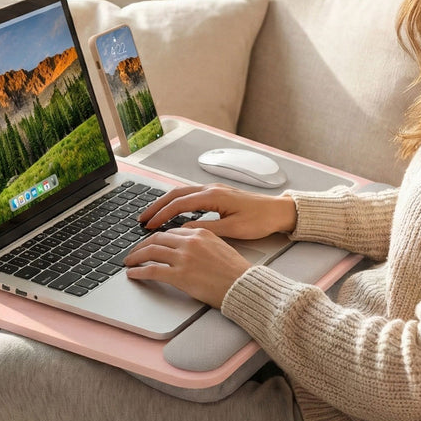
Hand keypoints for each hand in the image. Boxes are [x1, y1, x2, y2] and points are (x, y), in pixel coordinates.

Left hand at [124, 227, 251, 308]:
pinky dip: (138, 271)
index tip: (150, 243)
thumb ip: (202, 243)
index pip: (171, 232)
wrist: (243, 286)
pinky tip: (133, 273)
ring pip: (150, 252)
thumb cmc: (236, 271)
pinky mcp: (179, 276)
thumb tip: (186, 247)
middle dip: (141, 245)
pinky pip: (151, 270)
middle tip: (134, 252)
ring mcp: (183, 258)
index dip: (156, 237)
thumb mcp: (220, 246)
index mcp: (200, 233)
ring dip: (136, 256)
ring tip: (129, 262)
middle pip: (157, 239)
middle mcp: (190, 242)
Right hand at [138, 184, 297, 240]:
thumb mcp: (233, 229)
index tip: (149, 225)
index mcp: (213, 196)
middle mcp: (211, 189)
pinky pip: (191, 196)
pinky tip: (173, 213)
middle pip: (176, 194)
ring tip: (153, 216)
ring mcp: (214, 190)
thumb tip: (184, 232)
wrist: (278, 211)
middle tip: (142, 219)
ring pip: (182, 193)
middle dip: (156, 206)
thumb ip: (207, 229)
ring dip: (165, 203)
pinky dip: (177, 203)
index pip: (179, 203)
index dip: (161, 214)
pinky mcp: (218, 194)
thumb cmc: (260, 220)